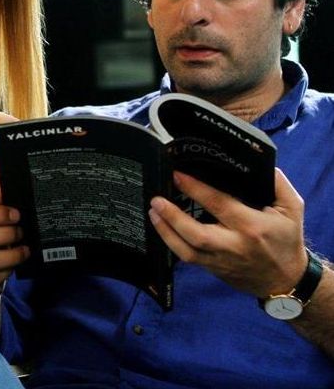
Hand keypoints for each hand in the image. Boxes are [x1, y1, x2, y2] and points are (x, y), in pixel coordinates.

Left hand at [148, 168, 307, 296]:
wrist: (285, 280)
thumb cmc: (286, 240)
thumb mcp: (292, 209)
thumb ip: (278, 184)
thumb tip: (262, 164)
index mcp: (252, 226)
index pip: (219, 204)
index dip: (196, 189)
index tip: (177, 174)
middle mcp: (233, 245)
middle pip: (197, 234)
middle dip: (173, 217)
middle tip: (156, 199)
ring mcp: (220, 260)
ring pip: (187, 251)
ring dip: (165, 232)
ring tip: (152, 211)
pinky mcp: (212, 269)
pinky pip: (187, 259)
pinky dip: (170, 243)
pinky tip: (160, 228)